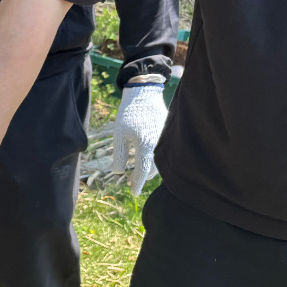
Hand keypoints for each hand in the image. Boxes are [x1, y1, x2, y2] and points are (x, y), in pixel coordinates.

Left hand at [112, 74, 167, 194]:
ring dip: (152, 168)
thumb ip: (119, 154)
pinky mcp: (168, 133)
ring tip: (142, 173)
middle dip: (144, 177)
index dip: (137, 183)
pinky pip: (164, 150)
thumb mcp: (119, 134)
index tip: (133, 193)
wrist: (145, 93)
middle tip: (135, 184)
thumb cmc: (129, 113)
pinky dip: (157, 157)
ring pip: (161, 160)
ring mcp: (166, 138)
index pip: (143, 171)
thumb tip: (118, 172)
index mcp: (146, 145)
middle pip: (154, 169)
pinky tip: (150, 158)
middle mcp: (159, 144)